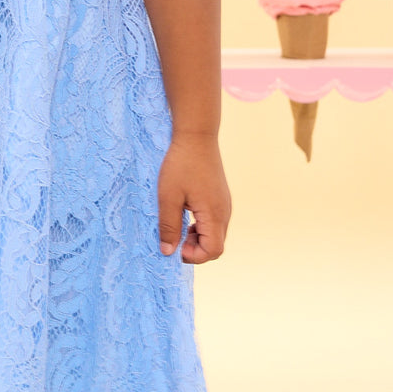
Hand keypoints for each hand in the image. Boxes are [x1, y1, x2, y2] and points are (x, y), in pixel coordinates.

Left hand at [157, 134, 230, 263]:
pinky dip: (200, 227)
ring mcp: (225, 204)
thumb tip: (168, 252)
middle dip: (194, 249)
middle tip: (173, 237)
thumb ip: (168, 226)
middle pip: (216, 246)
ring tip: (176, 224)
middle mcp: (225, 212)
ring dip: (196, 238)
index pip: (213, 251)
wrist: (196, 135)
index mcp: (214, 214)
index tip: (174, 246)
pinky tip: (184, 214)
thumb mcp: (168, 196)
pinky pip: (214, 222)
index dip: (193, 256)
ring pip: (215, 234)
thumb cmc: (180, 164)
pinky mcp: (220, 198)